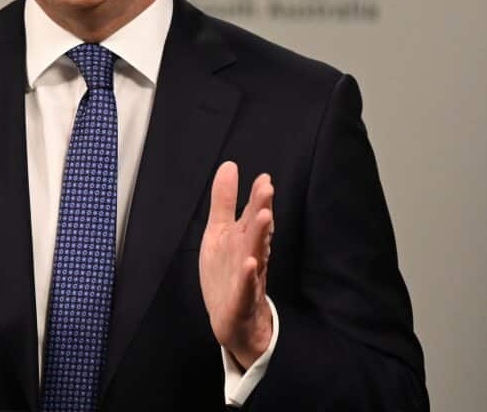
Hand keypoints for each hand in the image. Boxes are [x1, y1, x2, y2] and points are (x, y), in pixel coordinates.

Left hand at [199, 161, 274, 369]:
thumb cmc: (228, 272)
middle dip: (261, 209)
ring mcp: (247, 277)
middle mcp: (249, 254)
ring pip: (255, 254)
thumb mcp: (219, 232)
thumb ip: (225, 201)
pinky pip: (245, 287)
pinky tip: (249, 264)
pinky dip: (247, 276)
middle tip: (267, 188)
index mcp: (243, 238)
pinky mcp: (241, 300)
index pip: (253, 215)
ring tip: (265, 217)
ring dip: (260, 236)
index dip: (257, 197)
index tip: (264, 178)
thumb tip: (229, 165)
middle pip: (257, 230)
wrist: (233, 321)